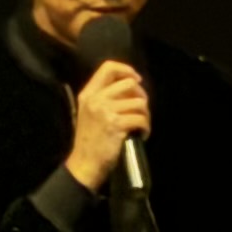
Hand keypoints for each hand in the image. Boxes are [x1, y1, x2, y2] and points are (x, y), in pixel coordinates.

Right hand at [64, 56, 152, 191]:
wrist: (85, 163)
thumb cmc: (90, 139)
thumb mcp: (89, 112)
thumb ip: (104, 97)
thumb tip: (131, 86)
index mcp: (88, 93)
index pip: (108, 67)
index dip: (126, 70)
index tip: (137, 80)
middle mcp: (96, 99)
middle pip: (129, 83)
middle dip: (141, 95)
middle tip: (141, 109)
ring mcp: (106, 111)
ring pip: (139, 102)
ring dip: (146, 114)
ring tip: (141, 125)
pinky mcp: (116, 125)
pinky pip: (141, 119)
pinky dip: (146, 127)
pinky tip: (141, 134)